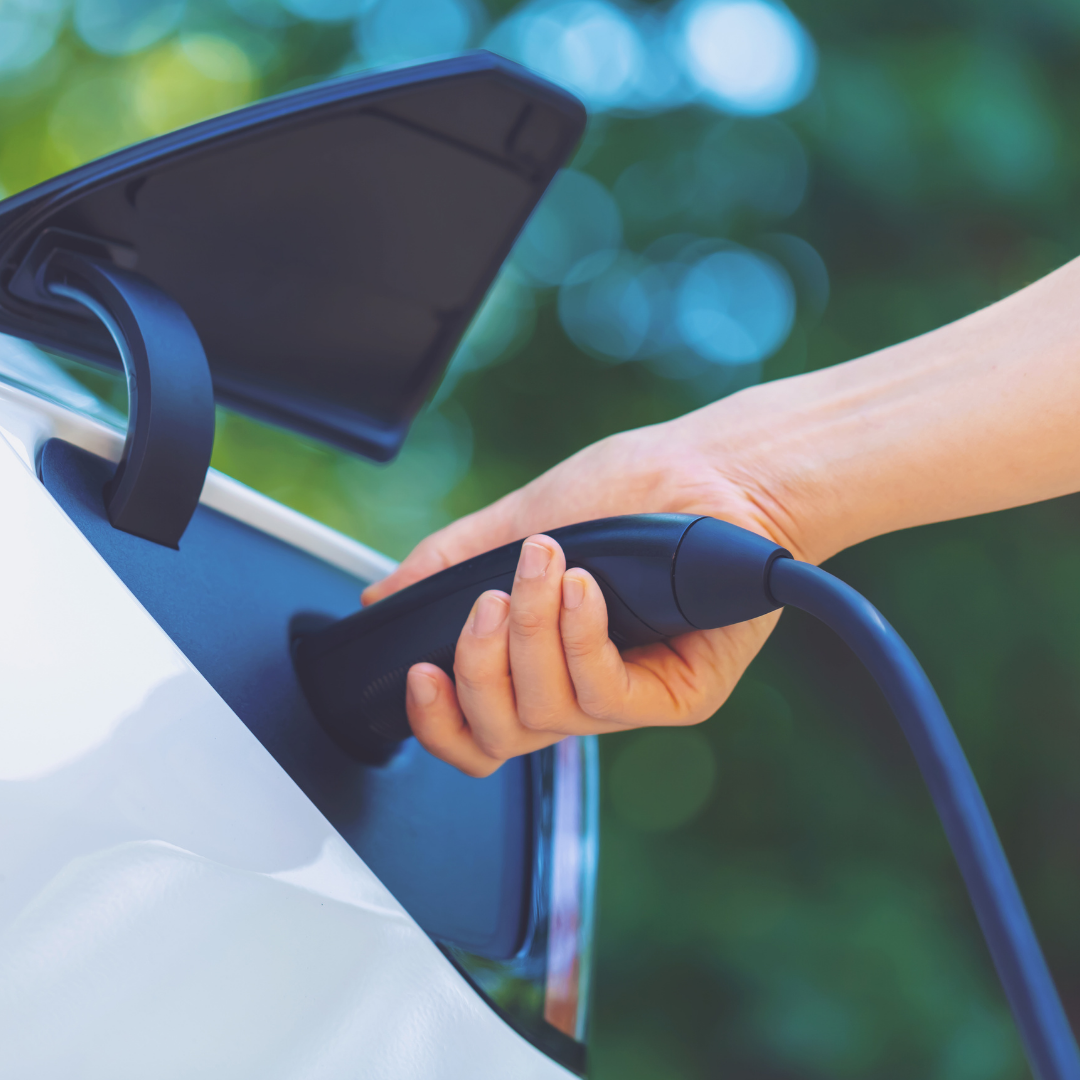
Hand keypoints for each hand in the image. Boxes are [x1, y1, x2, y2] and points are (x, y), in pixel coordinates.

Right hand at [360, 398, 811, 775]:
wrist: (712, 471)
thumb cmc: (630, 492)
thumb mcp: (521, 520)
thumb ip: (451, 563)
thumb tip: (382, 598)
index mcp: (538, 662)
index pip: (477, 729)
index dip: (437, 722)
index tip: (419, 673)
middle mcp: (578, 689)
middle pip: (501, 735)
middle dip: (478, 671)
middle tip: (489, 600)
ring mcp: (627, 698)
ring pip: (548, 714)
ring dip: (531, 636)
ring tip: (544, 567)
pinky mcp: (676, 696)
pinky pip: (605, 699)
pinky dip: (579, 641)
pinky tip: (582, 590)